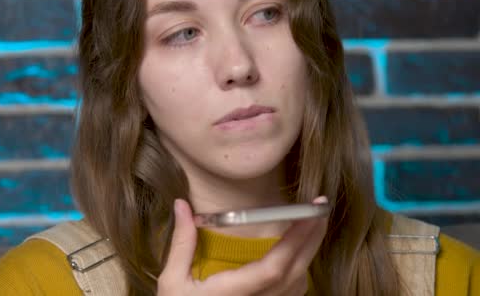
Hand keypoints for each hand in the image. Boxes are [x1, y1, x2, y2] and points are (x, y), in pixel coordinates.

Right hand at [157, 197, 328, 295]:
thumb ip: (181, 243)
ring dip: (308, 254)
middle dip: (312, 239)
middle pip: (295, 273)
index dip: (294, 242)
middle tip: (320, 208)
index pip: (272, 269)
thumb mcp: (172, 281)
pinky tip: (296, 254)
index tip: (306, 213)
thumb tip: (182, 205)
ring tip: (311, 225)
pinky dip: (299, 270)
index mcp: (231, 293)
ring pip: (298, 285)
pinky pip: (291, 293)